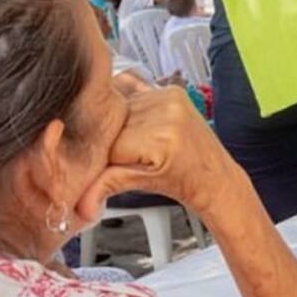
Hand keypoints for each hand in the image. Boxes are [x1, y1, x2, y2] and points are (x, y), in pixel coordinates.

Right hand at [77, 87, 241, 222]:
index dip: (103, 160)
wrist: (215, 175)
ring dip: (120, 125)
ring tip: (134, 144)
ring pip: (122, 109)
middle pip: (114, 124)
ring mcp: (169, 98)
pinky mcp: (171, 91)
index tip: (103, 168)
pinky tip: (132, 118)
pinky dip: (129, 103)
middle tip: (122, 158)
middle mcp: (165, 111)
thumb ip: (108, 186)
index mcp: (159, 137)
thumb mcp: (145, 185)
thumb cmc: (186, 182)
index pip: (109, 144)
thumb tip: (81, 205)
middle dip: (111, 143)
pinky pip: (137, 90)